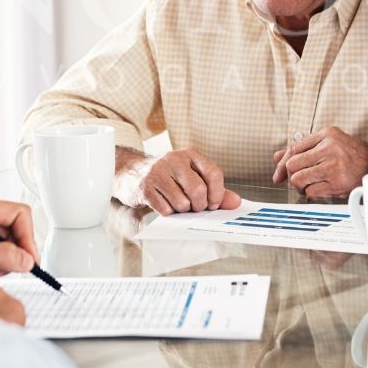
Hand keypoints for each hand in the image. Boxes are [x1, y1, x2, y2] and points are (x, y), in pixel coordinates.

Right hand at [119, 148, 241, 214]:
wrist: (132, 172)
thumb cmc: (167, 176)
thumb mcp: (191, 177)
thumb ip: (215, 189)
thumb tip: (235, 202)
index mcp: (190, 154)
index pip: (214, 173)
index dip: (218, 193)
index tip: (214, 204)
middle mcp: (174, 160)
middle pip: (198, 190)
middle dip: (200, 205)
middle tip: (195, 207)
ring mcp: (157, 173)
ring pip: (182, 203)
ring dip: (183, 210)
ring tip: (176, 203)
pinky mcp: (145, 188)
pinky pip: (165, 210)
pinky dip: (168, 213)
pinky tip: (164, 204)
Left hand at [271, 127, 367, 199]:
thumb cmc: (353, 154)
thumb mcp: (329, 143)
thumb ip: (303, 148)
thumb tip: (277, 156)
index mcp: (327, 134)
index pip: (293, 148)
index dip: (282, 163)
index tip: (279, 174)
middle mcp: (330, 148)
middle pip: (292, 165)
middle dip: (291, 176)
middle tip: (298, 180)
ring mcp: (334, 166)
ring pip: (298, 179)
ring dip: (299, 186)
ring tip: (307, 185)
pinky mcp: (337, 183)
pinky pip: (310, 191)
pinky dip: (309, 194)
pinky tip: (317, 190)